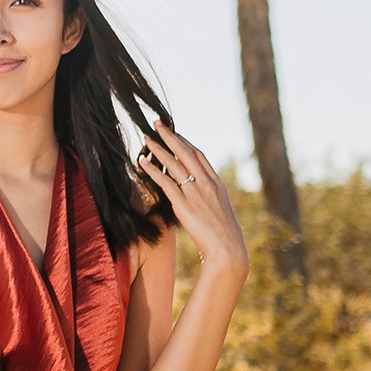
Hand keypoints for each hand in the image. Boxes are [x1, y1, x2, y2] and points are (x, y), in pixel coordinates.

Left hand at [140, 119, 247, 272]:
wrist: (227, 248)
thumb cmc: (223, 234)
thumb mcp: (221, 209)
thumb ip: (211, 197)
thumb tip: (201, 192)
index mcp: (216, 183)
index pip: (199, 155)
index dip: (185, 142)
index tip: (174, 132)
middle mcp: (206, 183)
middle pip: (185, 152)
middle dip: (170, 135)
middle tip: (157, 122)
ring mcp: (195, 193)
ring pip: (174, 164)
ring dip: (158, 148)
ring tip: (146, 137)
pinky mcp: (183, 205)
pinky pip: (165, 182)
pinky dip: (153, 170)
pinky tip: (143, 161)